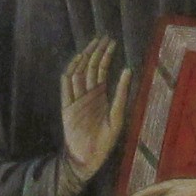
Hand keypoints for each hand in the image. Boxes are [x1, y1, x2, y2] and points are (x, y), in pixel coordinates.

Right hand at [58, 35, 128, 190]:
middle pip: (90, 67)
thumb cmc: (105, 141)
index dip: (106, 55)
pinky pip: (66, 87)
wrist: (88, 158)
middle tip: (103, 37)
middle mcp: (87, 94)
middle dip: (96, 51)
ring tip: (92, 44)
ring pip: (78, 73)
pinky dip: (70, 73)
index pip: (101, 70)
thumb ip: (121, 93)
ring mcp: (76, 99)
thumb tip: (128, 70)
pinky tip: (76, 61)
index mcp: (100, 95)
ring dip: (84, 58)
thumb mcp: (118, 116)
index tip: (112, 42)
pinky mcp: (66, 107)